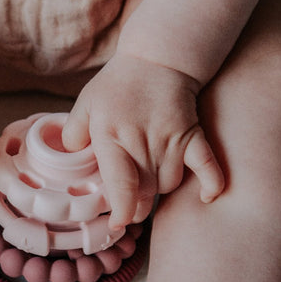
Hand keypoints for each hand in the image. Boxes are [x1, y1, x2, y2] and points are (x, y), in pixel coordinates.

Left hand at [62, 53, 224, 229]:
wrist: (157, 58)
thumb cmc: (117, 85)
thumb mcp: (85, 104)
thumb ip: (72, 134)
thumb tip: (69, 158)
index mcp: (112, 138)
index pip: (121, 185)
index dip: (121, 210)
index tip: (118, 223)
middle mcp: (142, 144)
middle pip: (144, 194)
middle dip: (136, 208)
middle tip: (128, 207)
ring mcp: (171, 141)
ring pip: (168, 185)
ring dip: (158, 191)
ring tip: (147, 184)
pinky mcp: (193, 136)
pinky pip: (207, 166)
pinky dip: (211, 183)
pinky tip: (208, 197)